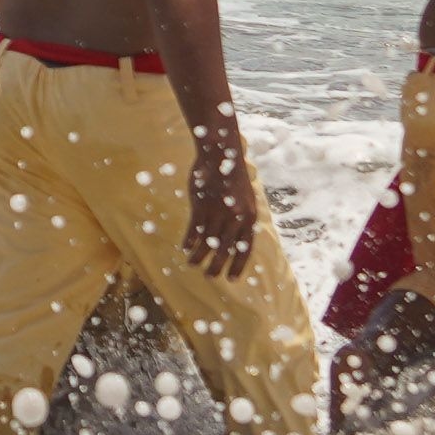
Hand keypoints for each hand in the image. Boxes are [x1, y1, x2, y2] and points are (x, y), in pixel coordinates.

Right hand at [185, 141, 258, 278]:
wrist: (221, 156)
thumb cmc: (233, 176)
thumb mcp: (245, 198)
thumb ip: (241, 217)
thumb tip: (236, 237)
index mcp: (249, 217)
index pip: (245, 248)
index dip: (238, 264)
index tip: (231, 278)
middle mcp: (235, 218)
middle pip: (226, 249)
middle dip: (217, 265)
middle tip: (210, 277)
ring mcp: (218, 212)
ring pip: (208, 241)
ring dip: (200, 255)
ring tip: (193, 264)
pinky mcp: (201, 206)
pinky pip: (195, 228)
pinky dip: (190, 240)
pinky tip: (185, 248)